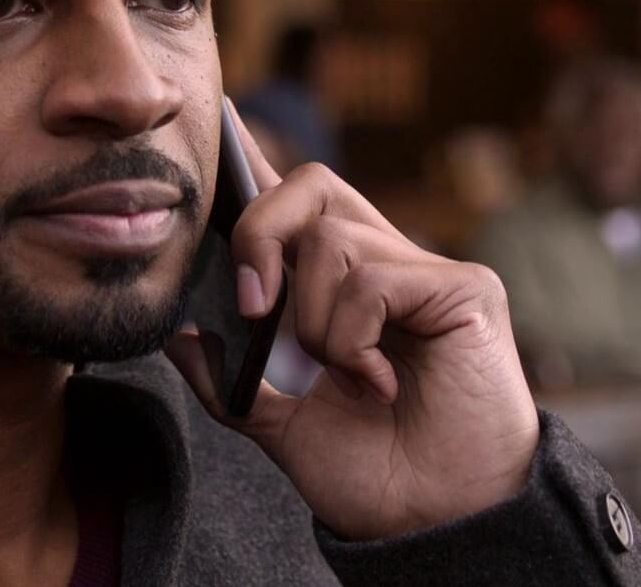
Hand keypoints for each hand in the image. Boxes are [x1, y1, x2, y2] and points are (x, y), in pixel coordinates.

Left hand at [164, 113, 540, 541]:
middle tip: (254, 310)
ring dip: (313, 323)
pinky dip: (352, 338)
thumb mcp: (279, 424)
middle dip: (260, 233)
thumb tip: (177, 331)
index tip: (216, 119)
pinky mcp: (463, 287)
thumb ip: (230, 378)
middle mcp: (383, 262)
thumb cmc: (372, 472)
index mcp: (338, 286)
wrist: (433, 521)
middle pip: (310, 184)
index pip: (294, 201)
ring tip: (347, 377)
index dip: (255, 159)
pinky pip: (371, 278)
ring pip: (330, 239)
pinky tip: (378, 381)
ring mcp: (426, 270)